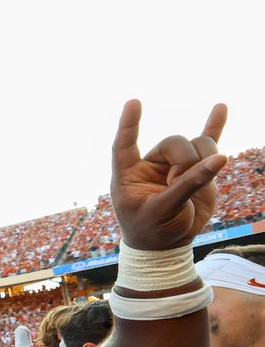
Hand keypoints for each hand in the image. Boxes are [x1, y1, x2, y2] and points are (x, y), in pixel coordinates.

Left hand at [110, 101, 227, 252]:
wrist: (168, 244)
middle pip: (174, 142)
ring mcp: (175, 165)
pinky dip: (214, 126)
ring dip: (202, 160)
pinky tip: (220, 108)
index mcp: (129, 173)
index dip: (129, 124)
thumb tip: (219, 158)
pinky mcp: (196, 169)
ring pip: (196, 144)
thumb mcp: (165, 210)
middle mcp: (152, 164)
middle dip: (185, 161)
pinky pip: (206, 142)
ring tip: (192, 184)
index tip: (133, 102)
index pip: (125, 144)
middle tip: (180, 185)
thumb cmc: (154, 229)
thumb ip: (188, 185)